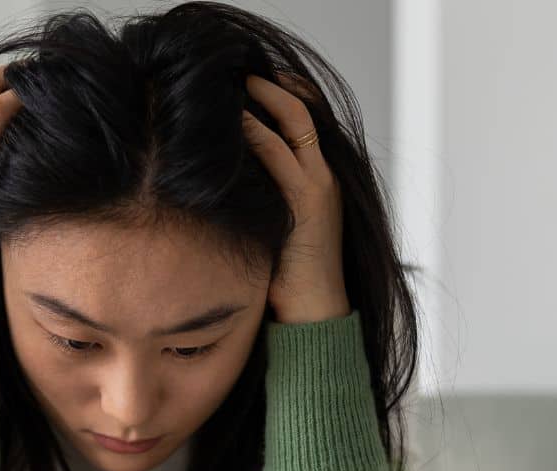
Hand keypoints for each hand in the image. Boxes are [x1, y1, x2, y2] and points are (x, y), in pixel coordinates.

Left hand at [241, 72, 350, 324]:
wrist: (316, 314)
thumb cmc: (291, 278)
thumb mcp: (279, 226)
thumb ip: (266, 199)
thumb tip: (230, 183)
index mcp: (322, 179)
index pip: (309, 119)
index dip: (285, 92)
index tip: (254, 79)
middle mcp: (325, 175)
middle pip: (304, 109)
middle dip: (272, 85)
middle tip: (239, 71)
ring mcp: (318, 186)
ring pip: (294, 122)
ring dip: (261, 99)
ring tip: (231, 85)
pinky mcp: (306, 202)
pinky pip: (279, 155)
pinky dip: (255, 132)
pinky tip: (233, 121)